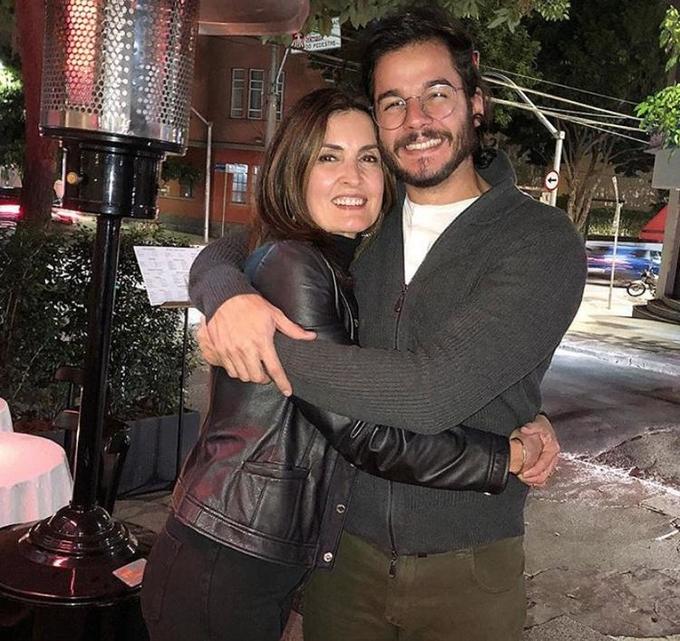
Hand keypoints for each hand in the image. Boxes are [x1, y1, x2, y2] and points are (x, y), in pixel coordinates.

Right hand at [198, 294, 315, 394]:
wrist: (225, 297)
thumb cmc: (250, 305)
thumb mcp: (275, 315)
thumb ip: (292, 329)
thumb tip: (310, 336)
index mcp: (261, 341)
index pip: (274, 369)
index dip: (282, 382)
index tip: (287, 390)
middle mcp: (245, 349)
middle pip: (257, 377)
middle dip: (265, 379)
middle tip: (267, 374)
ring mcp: (231, 351)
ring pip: (243, 376)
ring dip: (251, 376)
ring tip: (255, 369)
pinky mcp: (219, 350)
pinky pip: (230, 370)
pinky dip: (237, 371)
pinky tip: (241, 364)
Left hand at [514, 413, 560, 486]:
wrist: (542, 426)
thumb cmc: (541, 426)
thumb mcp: (537, 424)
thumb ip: (531, 427)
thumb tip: (525, 429)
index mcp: (553, 449)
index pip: (544, 463)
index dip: (534, 470)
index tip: (525, 474)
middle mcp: (553, 456)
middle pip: (546, 472)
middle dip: (534, 477)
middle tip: (523, 478)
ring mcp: (551, 461)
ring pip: (545, 476)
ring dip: (535, 480)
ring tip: (525, 479)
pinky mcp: (547, 464)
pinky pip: (544, 475)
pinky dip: (537, 479)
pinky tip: (529, 479)